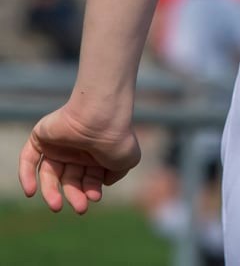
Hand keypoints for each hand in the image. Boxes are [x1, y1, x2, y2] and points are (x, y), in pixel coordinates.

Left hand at [18, 105, 140, 213]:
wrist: (101, 117)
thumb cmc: (116, 138)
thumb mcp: (127, 160)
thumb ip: (115, 174)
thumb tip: (102, 182)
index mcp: (96, 154)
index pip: (88, 178)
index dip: (90, 190)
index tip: (95, 197)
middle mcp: (76, 150)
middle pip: (69, 179)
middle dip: (74, 194)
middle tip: (79, 208)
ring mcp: (57, 145)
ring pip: (49, 173)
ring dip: (50, 192)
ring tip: (56, 206)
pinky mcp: (40, 138)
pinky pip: (29, 160)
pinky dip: (26, 177)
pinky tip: (30, 192)